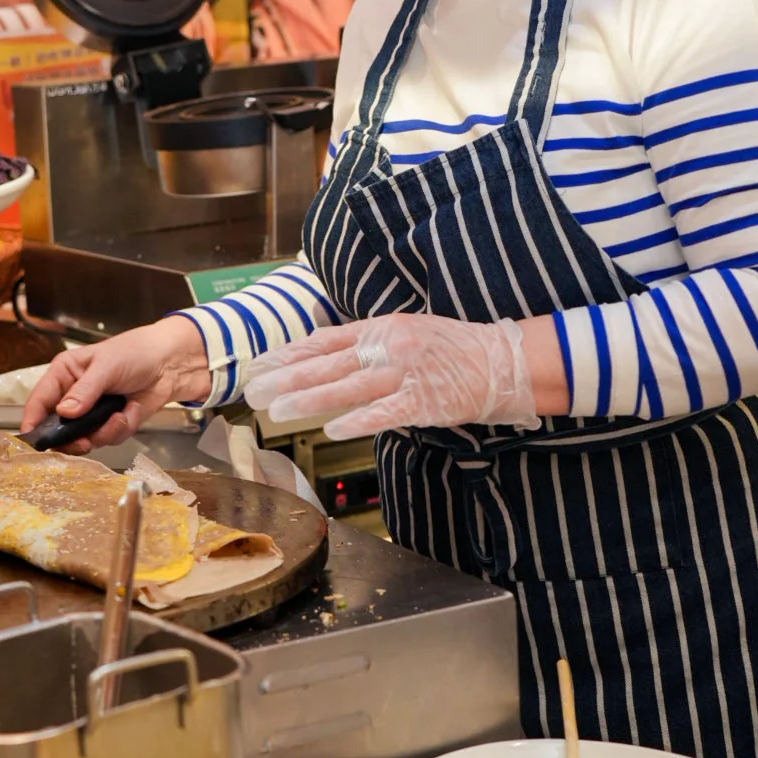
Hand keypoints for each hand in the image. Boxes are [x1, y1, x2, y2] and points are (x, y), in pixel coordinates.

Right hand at [21, 315, 212, 451]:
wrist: (171, 362)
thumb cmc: (135, 352)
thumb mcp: (106, 366)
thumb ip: (84, 390)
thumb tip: (63, 412)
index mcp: (65, 374)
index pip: (39, 401)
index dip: (33, 422)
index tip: (32, 441)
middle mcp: (74, 396)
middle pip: (57, 429)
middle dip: (69, 438)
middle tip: (81, 442)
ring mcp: (93, 412)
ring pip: (82, 439)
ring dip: (99, 434)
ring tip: (116, 418)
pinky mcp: (112, 424)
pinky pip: (106, 439)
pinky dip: (117, 430)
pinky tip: (127, 414)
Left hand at [243, 315, 538, 440]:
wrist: (504, 361)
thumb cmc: (454, 349)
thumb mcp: (406, 333)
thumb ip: (367, 343)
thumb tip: (323, 351)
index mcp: (382, 327)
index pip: (325, 341)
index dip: (290, 355)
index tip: (261, 365)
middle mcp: (389, 345)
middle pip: (328, 363)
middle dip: (287, 378)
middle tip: (254, 391)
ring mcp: (407, 372)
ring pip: (348, 387)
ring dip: (309, 400)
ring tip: (278, 410)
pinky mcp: (425, 400)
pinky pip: (385, 412)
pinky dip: (358, 421)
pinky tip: (333, 429)